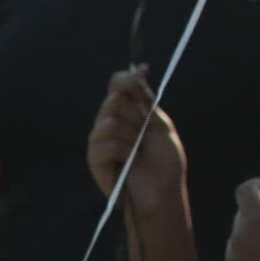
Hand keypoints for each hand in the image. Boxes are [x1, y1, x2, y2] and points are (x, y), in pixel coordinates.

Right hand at [88, 66, 187, 220]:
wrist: (163, 192)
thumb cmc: (165, 162)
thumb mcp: (161, 125)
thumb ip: (147, 99)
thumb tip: (139, 68)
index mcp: (127, 111)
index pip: (117, 84)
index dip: (126, 80)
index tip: (141, 77)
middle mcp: (110, 120)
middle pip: (113, 99)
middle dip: (135, 116)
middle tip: (145, 135)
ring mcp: (99, 139)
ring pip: (109, 121)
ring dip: (131, 137)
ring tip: (137, 152)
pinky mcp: (94, 158)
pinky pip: (105, 143)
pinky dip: (122, 152)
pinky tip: (128, 163)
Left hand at [223, 177, 259, 260]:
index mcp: (256, 219)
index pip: (245, 190)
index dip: (258, 188)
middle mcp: (237, 236)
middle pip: (243, 215)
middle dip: (258, 216)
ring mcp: (230, 259)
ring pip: (239, 238)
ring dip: (253, 239)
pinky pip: (237, 259)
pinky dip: (248, 259)